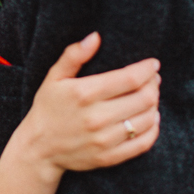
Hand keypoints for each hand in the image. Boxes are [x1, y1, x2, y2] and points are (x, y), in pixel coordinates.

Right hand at [11, 33, 160, 181]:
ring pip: (147, 119)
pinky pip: (143, 143)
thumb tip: (95, 37)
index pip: (130, 78)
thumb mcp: (54, 77)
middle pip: (144, 98)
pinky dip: (153, 129)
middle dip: (154, 85)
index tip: (153, 64)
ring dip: (154, 105)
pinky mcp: (109, 157)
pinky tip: (150, 119)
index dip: (147, 69)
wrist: (38, 148)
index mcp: (84, 93)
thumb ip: (73, 55)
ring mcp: (104, 139)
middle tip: (153, 79)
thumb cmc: (47, 107)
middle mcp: (96, 117)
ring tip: (150, 97)